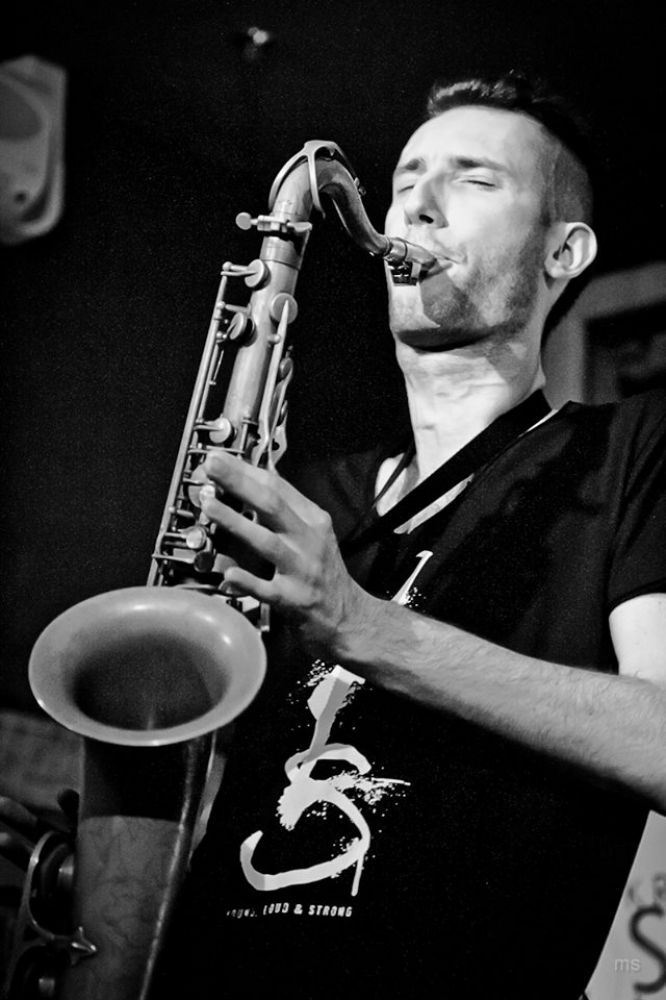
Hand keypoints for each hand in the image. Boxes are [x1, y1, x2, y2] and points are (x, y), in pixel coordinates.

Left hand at [201, 451, 371, 656]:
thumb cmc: (325, 574)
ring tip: (209, 506)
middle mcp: (309, 541)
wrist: (349, 619)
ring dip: (235, 522)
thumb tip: (255, 480)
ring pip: (267, 542)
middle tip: (212, 466)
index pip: (278, 487)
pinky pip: (267, 590)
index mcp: (313, 520)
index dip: (245, 470)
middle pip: (272, 504)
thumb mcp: (314, 534)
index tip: (220, 458)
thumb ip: (286, 509)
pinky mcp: (293, 601)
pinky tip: (228, 574)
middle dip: (239, 482)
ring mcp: (301, 571)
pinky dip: (247, 581)